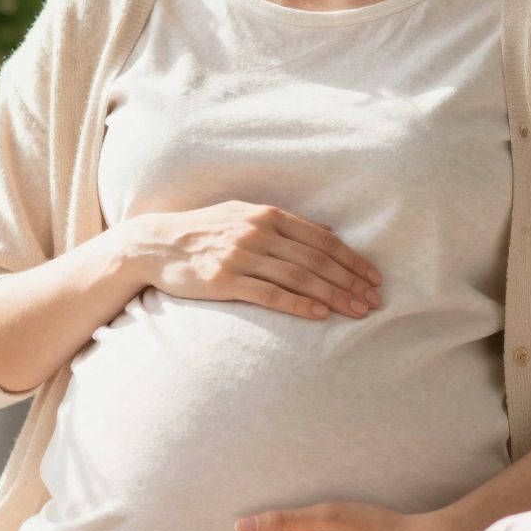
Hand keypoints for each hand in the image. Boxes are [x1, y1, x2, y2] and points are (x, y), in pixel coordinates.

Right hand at [124, 202, 383, 321]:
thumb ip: (281, 225)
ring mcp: (241, 256)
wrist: (155, 245)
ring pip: (299, 277)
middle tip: (375, 300)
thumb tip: (323, 234)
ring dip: (334, 295)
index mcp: (267, 215)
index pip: (322, 239)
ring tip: (358, 311)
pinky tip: (320, 315)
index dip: (352, 259)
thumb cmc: (204, 231)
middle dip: (351, 281)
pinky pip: (270, 294)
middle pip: (316, 259)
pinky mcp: (224, 280)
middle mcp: (258, 232)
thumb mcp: (243, 216)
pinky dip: (298, 304)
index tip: (374, 277)